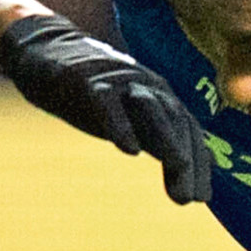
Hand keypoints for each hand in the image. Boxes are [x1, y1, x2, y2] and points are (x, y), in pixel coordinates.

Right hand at [0, 13, 211, 202]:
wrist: (48, 53)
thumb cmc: (96, 94)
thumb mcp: (131, 118)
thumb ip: (159, 140)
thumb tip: (190, 169)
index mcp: (160, 97)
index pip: (189, 130)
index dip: (198, 164)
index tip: (202, 198)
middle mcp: (146, 86)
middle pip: (176, 120)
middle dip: (188, 159)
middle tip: (190, 198)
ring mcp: (117, 81)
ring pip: (150, 107)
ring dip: (167, 137)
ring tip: (178, 165)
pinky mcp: (86, 80)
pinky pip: (106, 101)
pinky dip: (120, 124)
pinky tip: (129, 149)